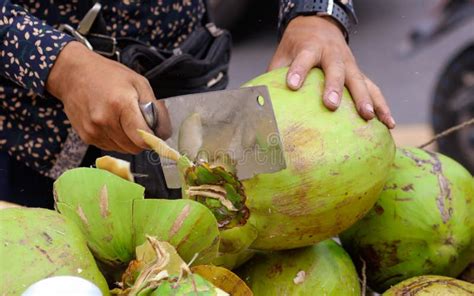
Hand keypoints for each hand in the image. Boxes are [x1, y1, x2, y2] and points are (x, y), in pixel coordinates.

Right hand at [46, 41, 170, 153]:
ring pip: (123, 149)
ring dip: (129, 140)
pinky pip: (110, 147)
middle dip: (142, 139)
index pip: (143, 138)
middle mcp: (105, 121)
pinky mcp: (87, 137)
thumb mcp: (139, 83)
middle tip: (140, 123)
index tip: (157, 135)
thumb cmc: (107, 75)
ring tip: (124, 120)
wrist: (72, 74)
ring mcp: (94, 131)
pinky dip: (116, 139)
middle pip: (134, 148)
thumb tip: (164, 132)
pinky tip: (112, 123)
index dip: (154, 140)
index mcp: (121, 104)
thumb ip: (155, 108)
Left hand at [268, 16, 395, 128]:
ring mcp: (349, 63)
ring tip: (368, 118)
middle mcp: (332, 54)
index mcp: (310, 47)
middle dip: (335, 87)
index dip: (298, 70)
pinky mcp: (359, 72)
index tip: (292, 84)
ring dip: (365, 99)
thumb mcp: (283, 54)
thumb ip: (275, 74)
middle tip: (331, 105)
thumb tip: (258, 102)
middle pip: (336, 69)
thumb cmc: (297, 45)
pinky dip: (382, 105)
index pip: (303, 58)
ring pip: (359, 79)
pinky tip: (388, 123)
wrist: (320, 26)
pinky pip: (373, 88)